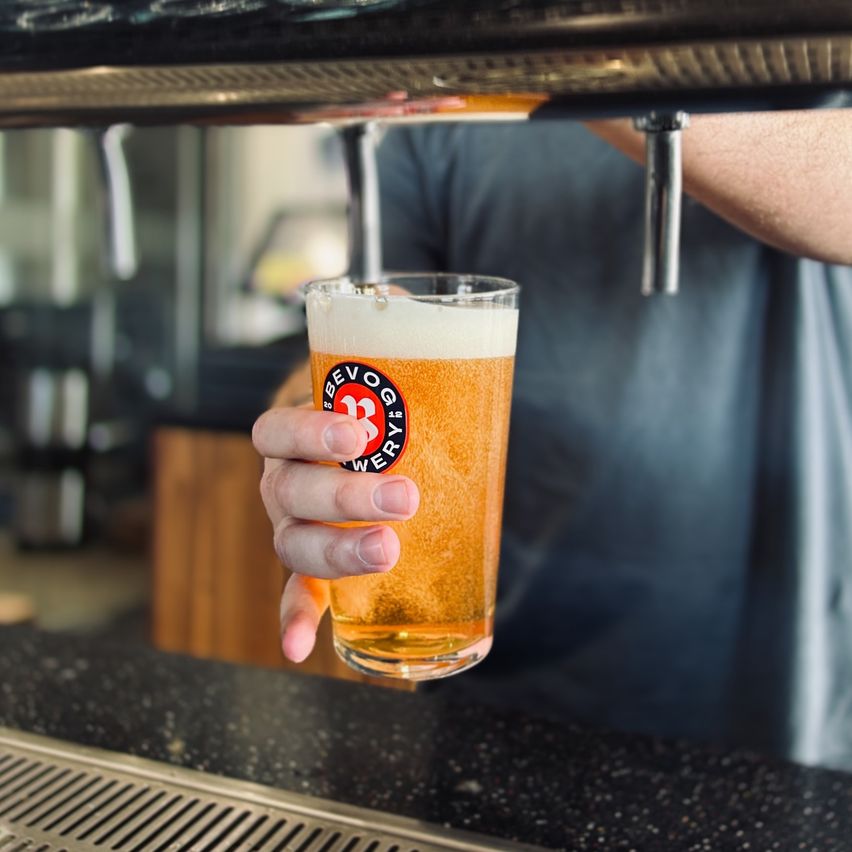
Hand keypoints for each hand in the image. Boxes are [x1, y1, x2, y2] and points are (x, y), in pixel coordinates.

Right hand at [252, 406, 419, 663]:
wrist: (361, 439)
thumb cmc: (378, 417)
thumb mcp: (379, 393)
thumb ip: (408, 388)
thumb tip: (479, 366)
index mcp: (291, 437)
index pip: (277, 431)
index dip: (309, 432)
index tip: (357, 435)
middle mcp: (284, 483)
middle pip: (292, 492)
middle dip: (346, 497)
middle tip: (404, 496)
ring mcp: (293, 528)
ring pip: (294, 544)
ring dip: (339, 551)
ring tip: (387, 550)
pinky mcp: (309, 567)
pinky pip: (297, 593)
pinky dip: (297, 619)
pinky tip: (298, 648)